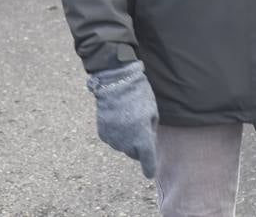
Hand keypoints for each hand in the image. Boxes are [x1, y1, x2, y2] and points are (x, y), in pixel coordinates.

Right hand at [87, 61, 157, 178]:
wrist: (115, 82)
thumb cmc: (139, 96)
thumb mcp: (152, 113)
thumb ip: (150, 132)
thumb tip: (146, 144)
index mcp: (143, 138)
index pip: (148, 162)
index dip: (149, 169)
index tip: (149, 174)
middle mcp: (127, 143)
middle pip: (134, 154)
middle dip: (138, 146)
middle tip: (139, 127)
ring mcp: (113, 139)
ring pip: (122, 147)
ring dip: (126, 139)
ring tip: (127, 119)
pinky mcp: (102, 134)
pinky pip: (112, 140)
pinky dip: (116, 134)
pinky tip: (117, 119)